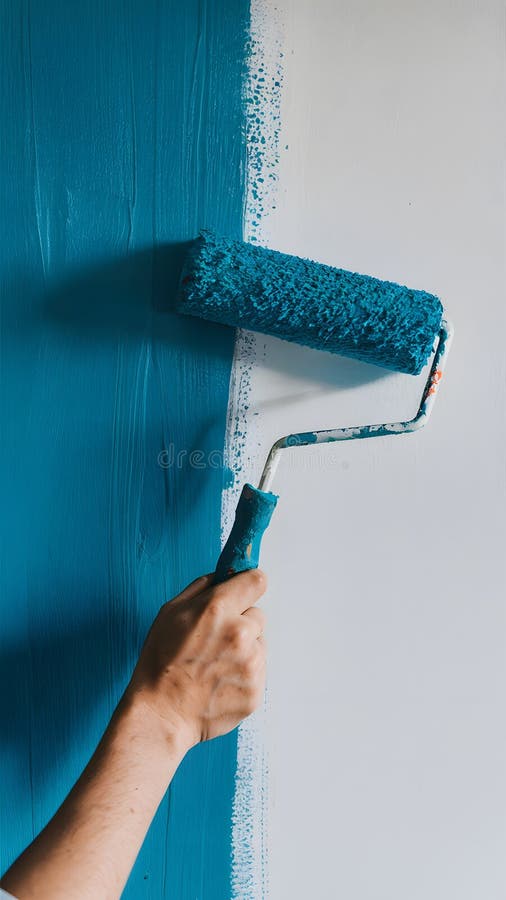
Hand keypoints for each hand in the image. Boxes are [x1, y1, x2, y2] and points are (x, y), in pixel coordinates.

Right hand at [126, 570, 267, 749]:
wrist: (161, 714)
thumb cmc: (160, 664)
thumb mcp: (170, 613)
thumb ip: (201, 588)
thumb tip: (222, 577)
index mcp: (218, 609)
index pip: (256, 581)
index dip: (248, 585)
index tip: (244, 590)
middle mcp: (240, 634)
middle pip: (258, 615)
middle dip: (241, 623)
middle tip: (215, 640)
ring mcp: (251, 664)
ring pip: (259, 644)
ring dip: (244, 650)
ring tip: (215, 665)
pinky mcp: (256, 690)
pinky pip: (258, 671)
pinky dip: (243, 675)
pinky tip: (220, 682)